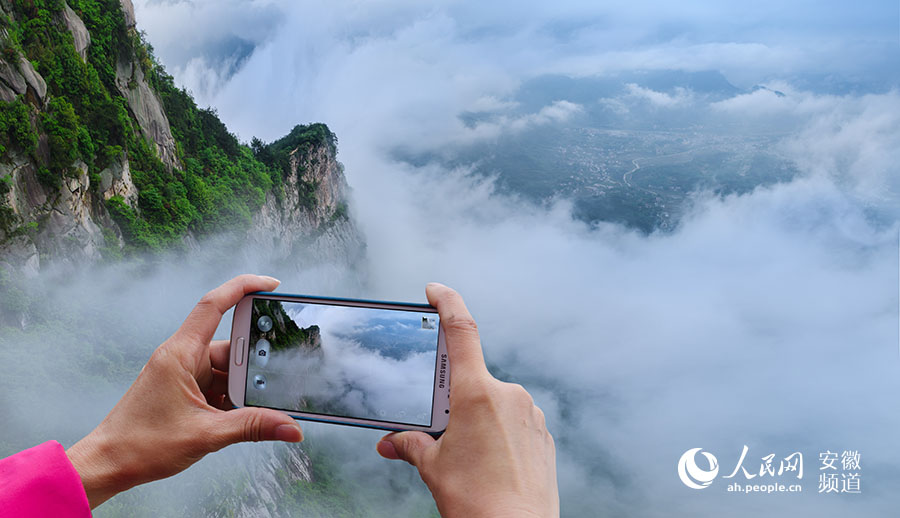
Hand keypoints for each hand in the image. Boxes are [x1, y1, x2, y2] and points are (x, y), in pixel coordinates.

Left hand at [66, 274, 303, 507]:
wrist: (107, 464)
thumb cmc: (141, 444)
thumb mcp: (206, 434)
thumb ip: (252, 427)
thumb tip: (292, 428)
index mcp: (180, 354)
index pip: (214, 305)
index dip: (243, 287)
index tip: (272, 285)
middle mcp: (182, 358)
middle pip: (231, 346)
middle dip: (254, 363)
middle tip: (276, 378)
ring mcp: (184, 375)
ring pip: (227, 370)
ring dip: (243, 388)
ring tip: (261, 407)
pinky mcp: (185, 392)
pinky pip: (218, 386)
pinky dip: (233, 399)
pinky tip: (245, 416)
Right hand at [376, 283, 558, 517]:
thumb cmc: (477, 502)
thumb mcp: (433, 468)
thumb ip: (411, 445)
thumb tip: (391, 442)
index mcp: (476, 394)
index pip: (461, 332)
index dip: (447, 303)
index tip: (435, 290)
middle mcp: (508, 394)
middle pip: (472, 380)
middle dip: (453, 402)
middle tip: (444, 436)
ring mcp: (530, 413)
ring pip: (494, 403)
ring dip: (477, 420)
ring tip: (470, 460)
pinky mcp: (544, 433)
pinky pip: (514, 421)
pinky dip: (498, 434)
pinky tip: (491, 463)